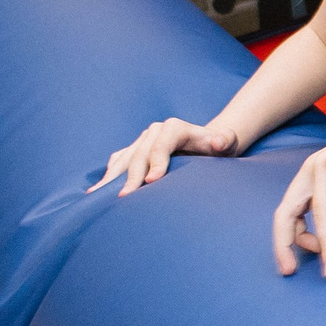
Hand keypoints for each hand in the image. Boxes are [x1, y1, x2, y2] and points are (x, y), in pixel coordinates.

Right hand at [90, 118, 237, 195]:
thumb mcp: (229, 142)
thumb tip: (219, 142)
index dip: (156, 162)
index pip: (161, 145)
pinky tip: (97, 194)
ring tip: (98, 196)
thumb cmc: (220, 147)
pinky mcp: (135, 150)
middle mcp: (155, 131)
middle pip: (139, 154)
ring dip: (112, 178)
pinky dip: (109, 177)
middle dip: (131, 176)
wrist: (208, 145)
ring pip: (124, 159)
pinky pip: (118, 162)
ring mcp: (142, 140)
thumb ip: (227, 140)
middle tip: (124, 197)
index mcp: (175, 128)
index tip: (151, 182)